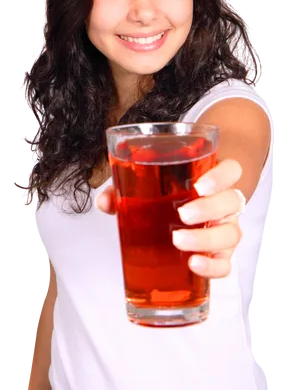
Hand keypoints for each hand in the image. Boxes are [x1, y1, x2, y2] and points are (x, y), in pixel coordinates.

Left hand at [96, 158, 244, 278]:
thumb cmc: (170, 192)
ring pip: (231, 233)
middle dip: (209, 210)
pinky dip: (212, 266)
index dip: (221, 177)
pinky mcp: (219, 252)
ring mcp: (224, 227)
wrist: (188, 208)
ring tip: (179, 241)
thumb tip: (105, 202)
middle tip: (182, 215)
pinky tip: (193, 265)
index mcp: (212, 179)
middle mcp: (224, 202)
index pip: (231, 170)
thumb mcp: (150, 183)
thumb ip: (126, 187)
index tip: (199, 186)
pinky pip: (225, 262)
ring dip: (206, 239)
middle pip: (232, 202)